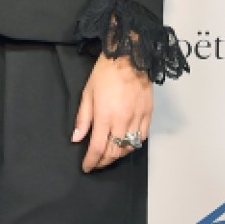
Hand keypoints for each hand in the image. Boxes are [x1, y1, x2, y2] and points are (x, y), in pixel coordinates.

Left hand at [71, 55, 151, 172]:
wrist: (129, 56)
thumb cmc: (106, 72)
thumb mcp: (87, 94)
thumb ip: (83, 118)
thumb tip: (76, 138)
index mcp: (105, 115)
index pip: (97, 148)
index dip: (91, 161)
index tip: (87, 167)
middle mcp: (122, 120)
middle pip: (114, 151)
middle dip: (103, 161)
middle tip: (96, 163)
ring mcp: (137, 118)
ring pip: (129, 147)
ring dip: (118, 156)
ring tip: (109, 156)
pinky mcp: (148, 113)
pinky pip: (143, 137)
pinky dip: (134, 145)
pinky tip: (126, 144)